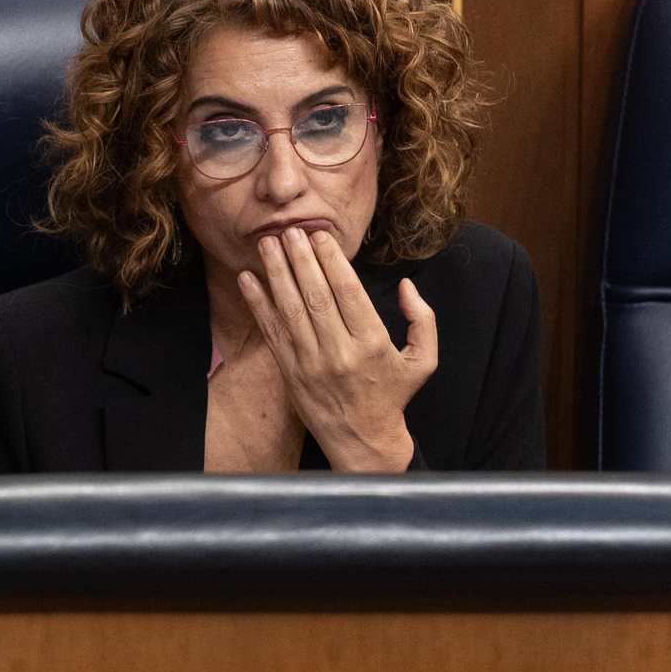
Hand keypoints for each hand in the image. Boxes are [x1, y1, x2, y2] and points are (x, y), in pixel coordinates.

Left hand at [237, 227, 436, 471]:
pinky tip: (247, 279)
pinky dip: (257, 303)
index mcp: (372, 345)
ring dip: (276, 273)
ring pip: (290, 309)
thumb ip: (422, 320)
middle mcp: (338, 352)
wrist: (362, 441)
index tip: (320, 236)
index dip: (332, 261)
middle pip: (315, 296)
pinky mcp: (289, 371)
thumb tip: (407, 286)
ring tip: (267, 244)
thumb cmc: (392, 396)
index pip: (348, 293)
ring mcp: (309, 363)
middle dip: (300, 259)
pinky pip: (271, 331)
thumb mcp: (423, 361)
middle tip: (289, 230)